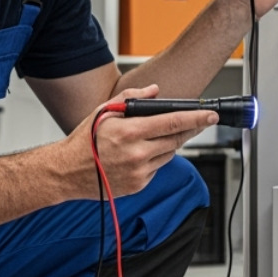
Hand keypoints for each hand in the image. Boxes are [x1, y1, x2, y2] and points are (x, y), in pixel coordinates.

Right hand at [65, 85, 214, 198]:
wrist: (67, 172)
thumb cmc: (84, 140)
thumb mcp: (104, 111)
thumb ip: (132, 97)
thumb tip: (155, 91)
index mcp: (130, 132)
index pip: (173, 122)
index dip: (196, 118)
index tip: (211, 115)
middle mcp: (137, 154)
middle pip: (176, 140)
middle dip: (189, 130)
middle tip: (196, 122)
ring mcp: (139, 172)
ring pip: (169, 154)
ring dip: (169, 144)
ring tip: (152, 137)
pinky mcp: (139, 185)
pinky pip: (157, 168)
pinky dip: (155, 159)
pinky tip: (140, 154)